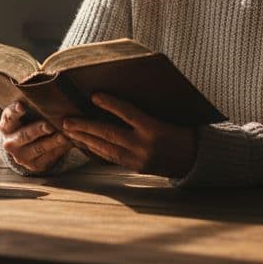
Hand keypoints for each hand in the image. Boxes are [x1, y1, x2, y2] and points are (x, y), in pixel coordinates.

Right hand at [0, 101, 72, 172]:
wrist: (23, 148)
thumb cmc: (26, 123)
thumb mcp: (22, 116)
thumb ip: (29, 107)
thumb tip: (46, 94)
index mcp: (6, 127)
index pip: (9, 118)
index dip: (14, 112)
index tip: (22, 106)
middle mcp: (10, 143)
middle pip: (25, 135)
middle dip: (38, 130)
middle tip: (49, 125)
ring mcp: (21, 157)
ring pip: (38, 148)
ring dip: (52, 142)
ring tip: (63, 136)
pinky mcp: (34, 165)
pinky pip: (48, 157)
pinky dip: (59, 150)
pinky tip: (68, 143)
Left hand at [62, 93, 196, 177]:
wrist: (195, 159)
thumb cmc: (183, 131)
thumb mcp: (168, 117)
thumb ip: (145, 112)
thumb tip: (121, 99)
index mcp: (155, 129)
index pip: (128, 113)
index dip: (110, 104)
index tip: (94, 95)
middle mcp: (144, 145)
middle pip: (109, 133)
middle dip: (85, 126)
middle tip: (66, 120)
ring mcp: (138, 159)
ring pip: (105, 148)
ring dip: (85, 139)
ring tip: (69, 131)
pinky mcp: (135, 168)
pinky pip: (111, 158)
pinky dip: (96, 149)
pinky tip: (84, 144)